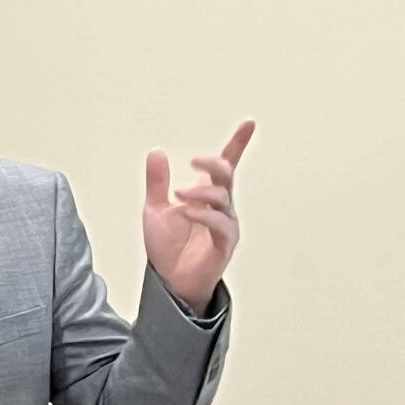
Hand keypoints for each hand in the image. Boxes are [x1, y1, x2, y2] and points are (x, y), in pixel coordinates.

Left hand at [143, 120, 255, 313]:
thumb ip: (157, 183)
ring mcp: (225, 225)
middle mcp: (220, 208)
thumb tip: (156, 152)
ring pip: (223, 198)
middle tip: (195, 161)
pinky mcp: (224, 244)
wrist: (169, 280)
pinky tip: (187, 212)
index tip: (249, 123)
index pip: (225, 166)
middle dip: (214, 164)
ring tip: (179, 195)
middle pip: (226, 176)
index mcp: (205, 196)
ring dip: (201, 193)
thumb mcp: (155, 210)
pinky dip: (203, 215)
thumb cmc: (167, 247)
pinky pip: (220, 225)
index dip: (237, 144)